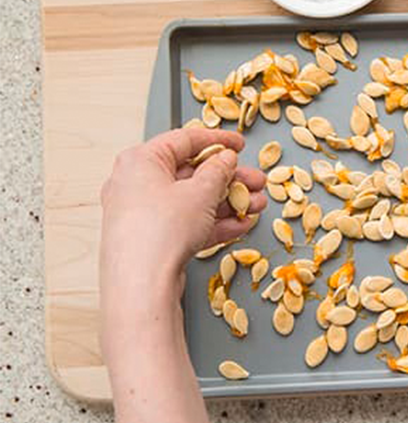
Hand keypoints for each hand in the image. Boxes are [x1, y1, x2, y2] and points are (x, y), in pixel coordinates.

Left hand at [99, 129, 266, 308]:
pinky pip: (187, 223)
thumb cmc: (159, 232)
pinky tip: (240, 225)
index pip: (185, 139)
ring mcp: (143, 213)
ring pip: (193, 200)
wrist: (142, 283)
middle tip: (255, 181)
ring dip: (228, 202)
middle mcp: (136, 184)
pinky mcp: (152, 238)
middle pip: (192, 173)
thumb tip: (225, 160)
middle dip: (230, 180)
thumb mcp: (201, 191)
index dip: (218, 141)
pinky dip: (214, 222)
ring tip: (255, 206)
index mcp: (141, 161)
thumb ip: (219, 170)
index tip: (239, 144)